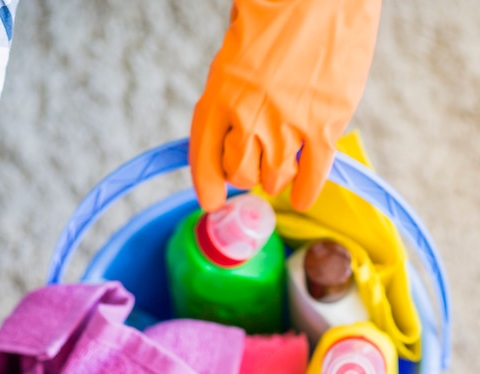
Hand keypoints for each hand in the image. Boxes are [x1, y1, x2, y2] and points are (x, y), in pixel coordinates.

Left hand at [190, 0, 381, 211]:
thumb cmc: (275, 12)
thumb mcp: (232, 54)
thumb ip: (227, 98)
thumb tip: (231, 138)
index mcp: (220, 95)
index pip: (204, 158)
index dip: (207, 185)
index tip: (211, 200)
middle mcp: (249, 115)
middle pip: (241, 174)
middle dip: (246, 174)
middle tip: (255, 162)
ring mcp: (288, 123)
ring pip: (274, 180)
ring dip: (276, 177)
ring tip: (282, 162)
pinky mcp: (325, 125)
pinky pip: (312, 177)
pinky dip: (306, 192)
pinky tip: (303, 197)